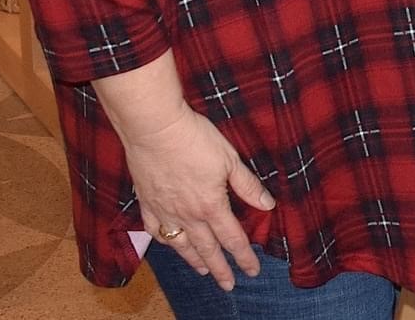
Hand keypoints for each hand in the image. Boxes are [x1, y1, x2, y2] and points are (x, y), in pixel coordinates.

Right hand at [121, 105, 276, 289]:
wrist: (155, 129)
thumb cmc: (195, 139)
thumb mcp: (230, 159)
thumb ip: (248, 186)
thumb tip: (268, 204)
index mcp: (212, 205)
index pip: (232, 238)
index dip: (244, 257)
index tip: (252, 271)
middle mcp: (188, 215)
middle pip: (207, 249)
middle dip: (220, 269)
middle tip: (228, 285)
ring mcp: (165, 210)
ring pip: (181, 244)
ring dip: (193, 260)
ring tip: (202, 272)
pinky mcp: (147, 202)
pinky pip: (155, 229)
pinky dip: (163, 240)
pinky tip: (170, 243)